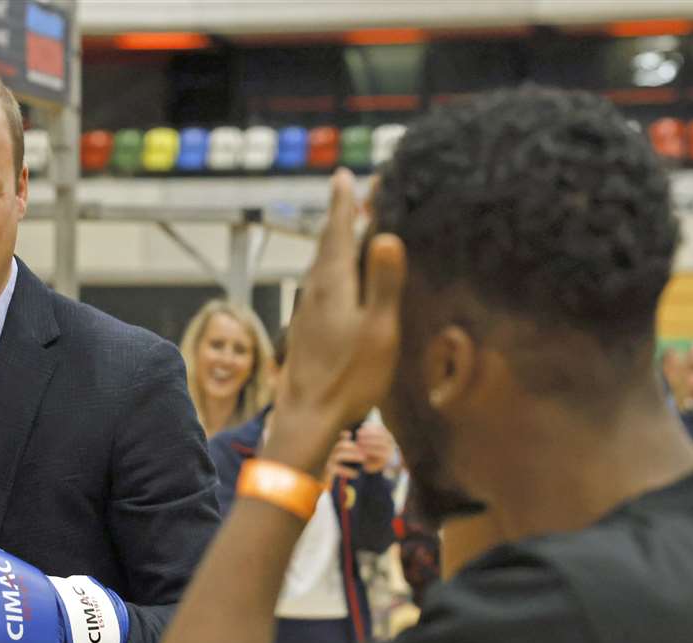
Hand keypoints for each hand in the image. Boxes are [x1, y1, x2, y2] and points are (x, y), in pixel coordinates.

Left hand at [265, 170, 406, 476]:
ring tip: (345, 230)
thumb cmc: (348, 378)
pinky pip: (320, 286)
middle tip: (348, 193)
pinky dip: (331, 270)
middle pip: (327, 245)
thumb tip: (385, 236)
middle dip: (339, 217)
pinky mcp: (306, 331)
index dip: (344, 203)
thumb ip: (383, 284)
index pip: (338, 231)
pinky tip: (336, 283)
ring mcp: (306, 312)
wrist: (307, 417)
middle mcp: (313, 291)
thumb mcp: (377, 330)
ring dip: (333, 244)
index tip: (344, 175)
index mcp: (332, 284)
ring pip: (321, 266)